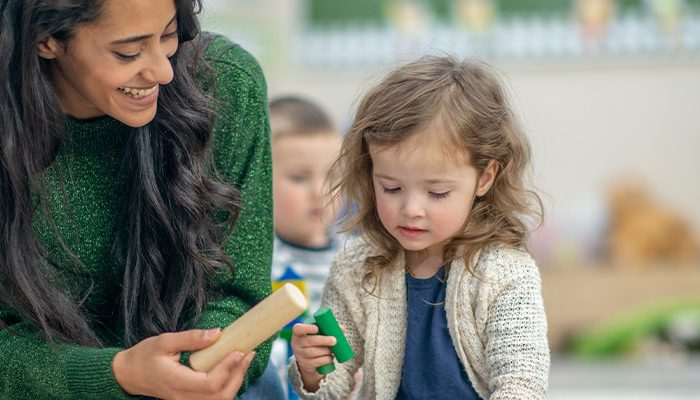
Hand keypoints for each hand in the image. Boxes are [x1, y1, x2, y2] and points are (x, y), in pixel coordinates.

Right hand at [112, 328, 254, 399]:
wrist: (128, 375)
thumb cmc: (144, 356)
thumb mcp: (164, 341)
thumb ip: (191, 338)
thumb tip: (218, 333)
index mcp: (177, 382)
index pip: (210, 384)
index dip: (228, 368)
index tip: (238, 350)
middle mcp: (183, 397)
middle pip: (220, 396)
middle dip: (238, 375)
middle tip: (248, 354)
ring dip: (236, 382)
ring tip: (244, 360)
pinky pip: (214, 399)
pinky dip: (228, 386)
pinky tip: (233, 370)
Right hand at [290, 323, 336, 391]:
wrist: (308, 358)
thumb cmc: (315, 340)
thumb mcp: (319, 333)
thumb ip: (328, 328)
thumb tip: (342, 329)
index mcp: (298, 333)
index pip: (298, 329)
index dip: (306, 328)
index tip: (316, 328)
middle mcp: (296, 344)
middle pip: (308, 341)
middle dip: (322, 341)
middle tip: (334, 340)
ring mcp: (299, 355)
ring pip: (312, 352)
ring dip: (325, 351)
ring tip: (332, 350)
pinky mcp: (305, 364)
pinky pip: (316, 362)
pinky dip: (325, 360)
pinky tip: (330, 358)